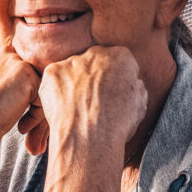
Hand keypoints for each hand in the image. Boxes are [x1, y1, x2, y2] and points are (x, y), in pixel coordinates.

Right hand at [0, 46, 43, 151]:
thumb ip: (10, 81)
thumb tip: (30, 89)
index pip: (26, 70)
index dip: (26, 92)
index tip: (12, 110)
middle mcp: (8, 54)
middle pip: (37, 76)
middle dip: (35, 99)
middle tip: (22, 121)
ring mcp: (19, 64)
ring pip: (44, 86)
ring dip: (37, 108)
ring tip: (23, 125)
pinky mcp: (28, 78)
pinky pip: (45, 97)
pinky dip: (37, 116)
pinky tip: (22, 126)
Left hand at [38, 46, 146, 162]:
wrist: (88, 138)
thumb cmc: (116, 126)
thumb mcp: (139, 105)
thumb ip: (134, 86)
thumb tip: (130, 83)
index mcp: (121, 57)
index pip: (118, 60)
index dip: (115, 79)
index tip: (112, 93)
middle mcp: (95, 54)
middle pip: (94, 62)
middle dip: (93, 78)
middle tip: (92, 101)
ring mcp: (71, 62)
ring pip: (72, 70)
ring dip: (74, 84)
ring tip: (77, 108)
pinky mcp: (52, 72)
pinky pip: (54, 79)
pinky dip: (56, 92)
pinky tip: (64, 107)